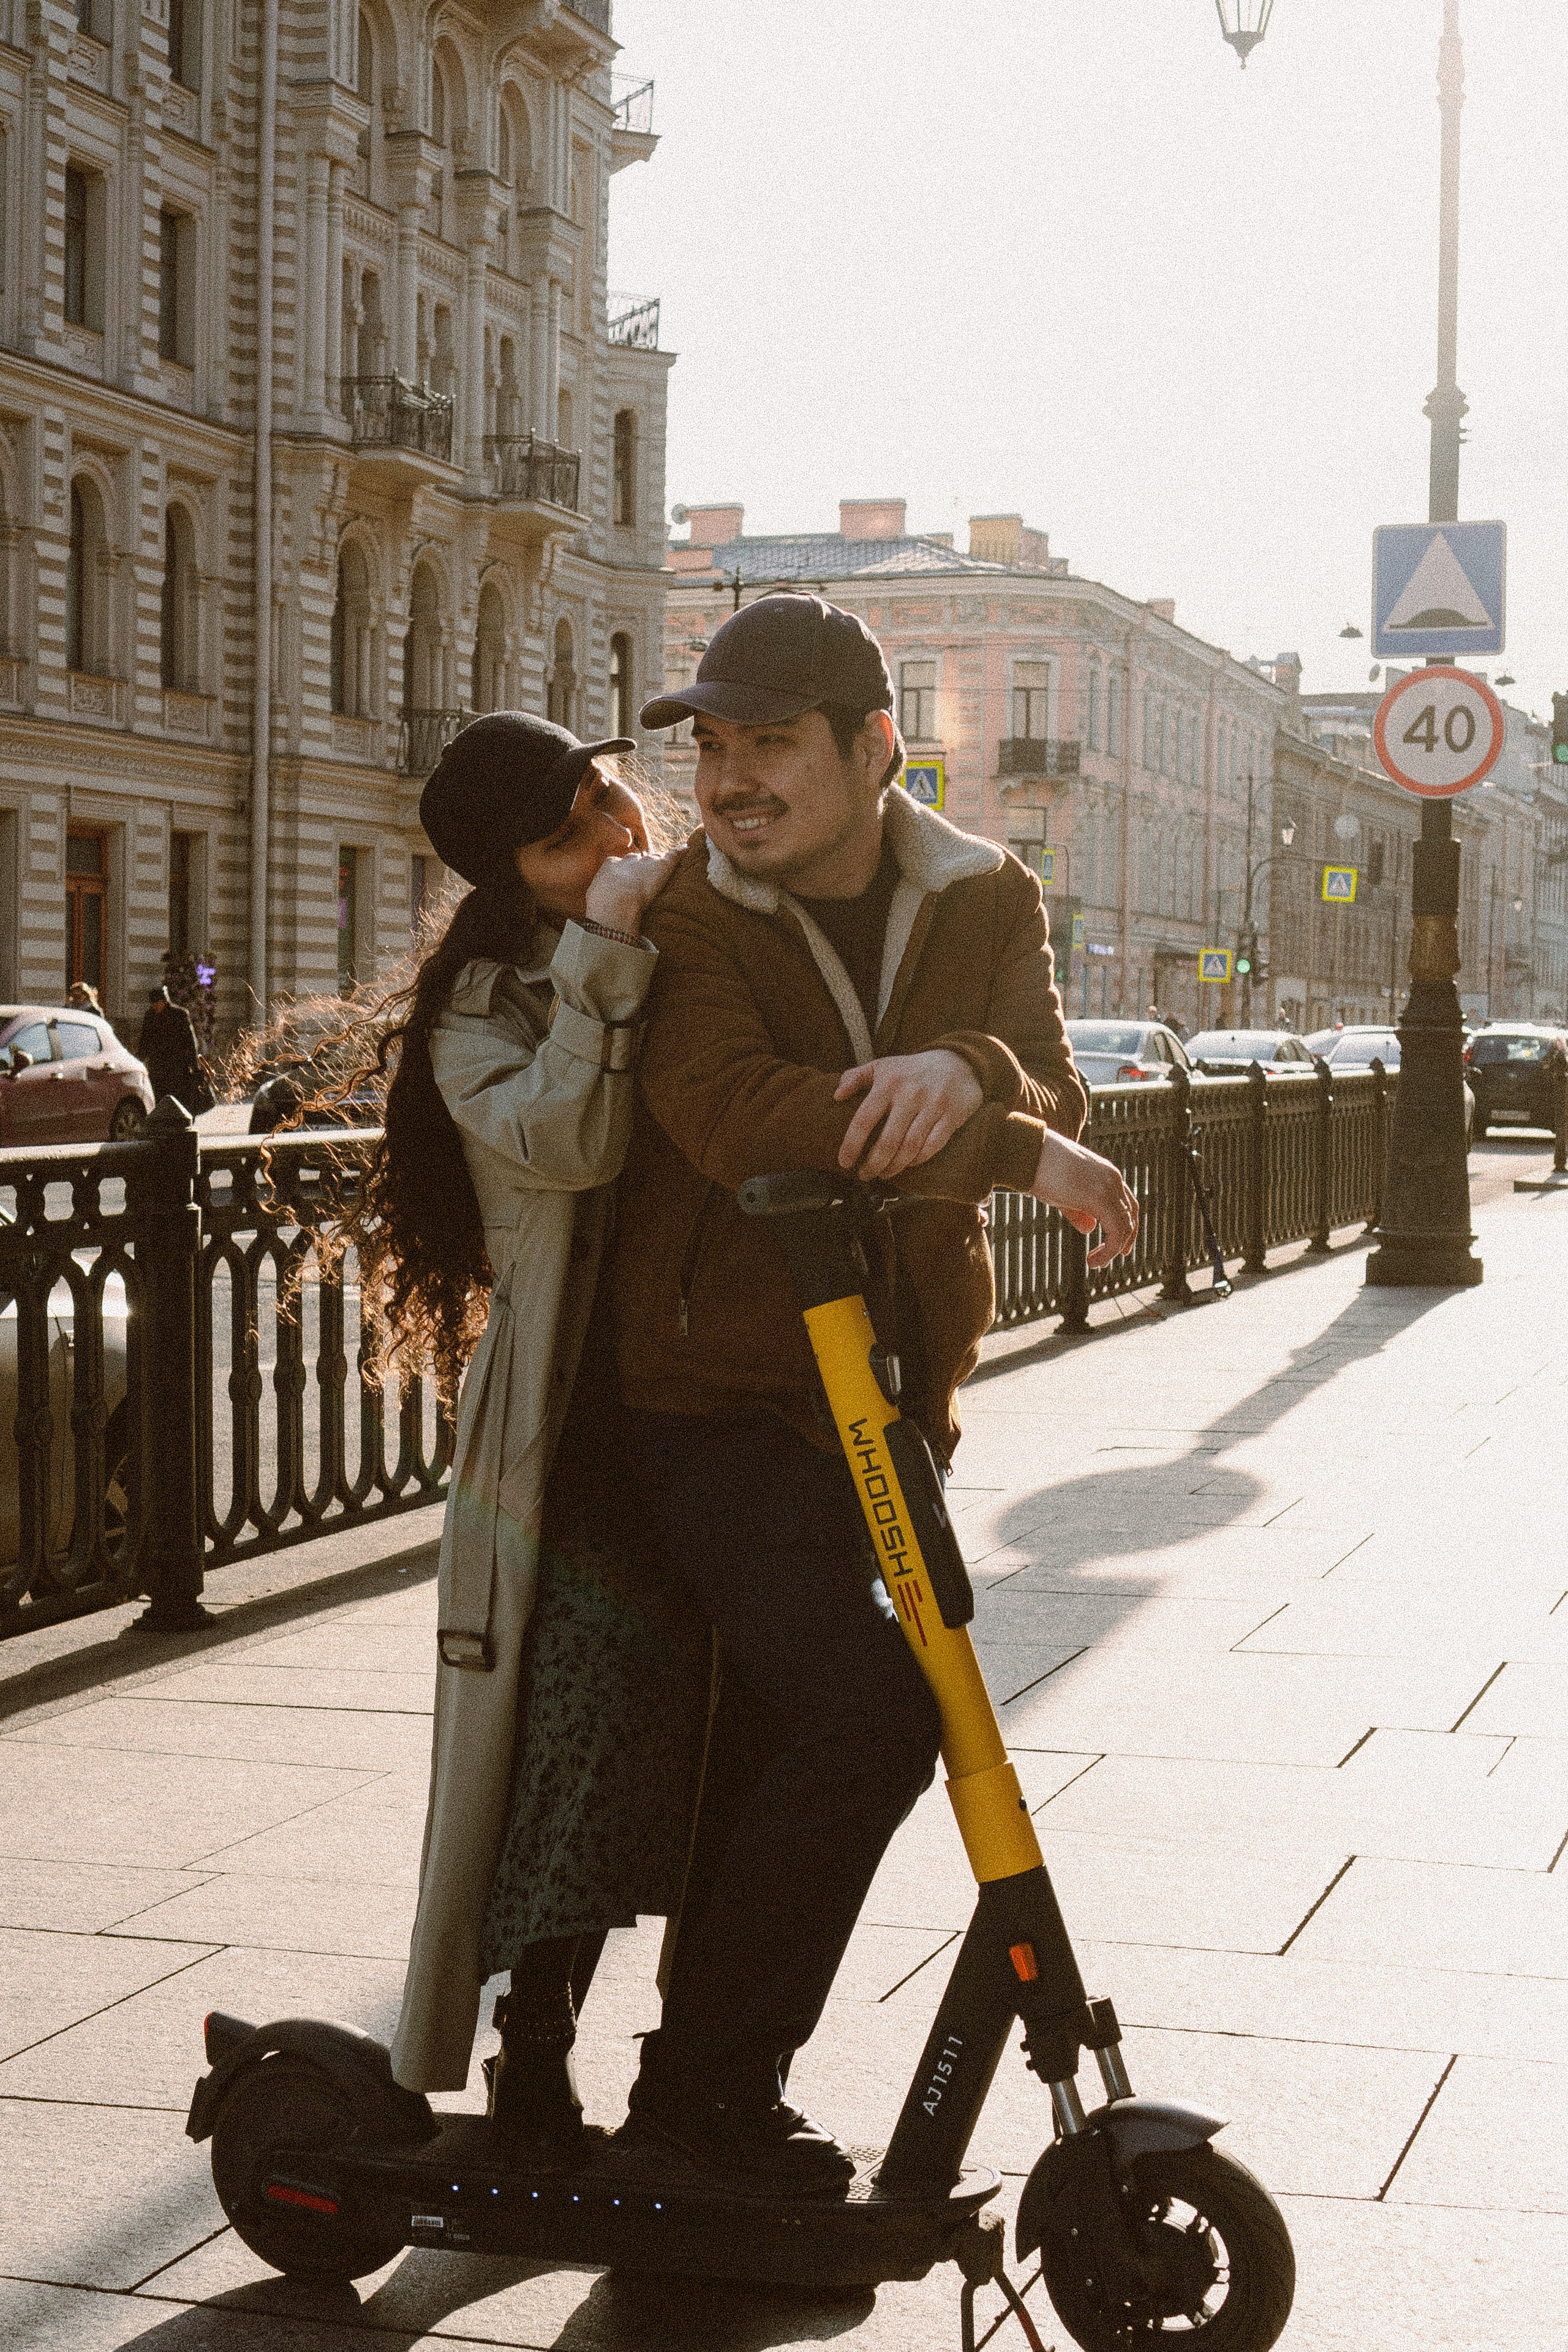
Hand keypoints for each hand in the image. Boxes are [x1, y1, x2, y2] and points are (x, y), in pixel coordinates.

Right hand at [584, 847, 681, 935]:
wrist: (617, 902)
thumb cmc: (602, 904)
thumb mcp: (595, 896)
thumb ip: (600, 894)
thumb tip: (599, 900)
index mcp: (611, 864)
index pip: (622, 863)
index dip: (627, 872)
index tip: (629, 881)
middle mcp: (629, 860)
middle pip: (639, 859)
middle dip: (643, 866)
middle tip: (646, 878)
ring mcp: (647, 862)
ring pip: (655, 859)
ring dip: (658, 864)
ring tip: (663, 870)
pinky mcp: (663, 866)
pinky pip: (673, 855)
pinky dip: (680, 852)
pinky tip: (686, 848)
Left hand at [834, 1049, 983, 1178]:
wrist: (957, 1062)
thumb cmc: (912, 1070)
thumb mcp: (882, 1066)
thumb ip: (855, 1077)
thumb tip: (836, 1095)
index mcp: (888, 1083)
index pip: (864, 1119)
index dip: (852, 1145)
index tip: (844, 1163)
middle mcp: (910, 1094)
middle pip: (888, 1141)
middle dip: (874, 1165)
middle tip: (865, 1175)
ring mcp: (933, 1105)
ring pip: (910, 1147)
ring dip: (895, 1167)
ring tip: (885, 1174)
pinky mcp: (952, 1115)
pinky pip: (933, 1146)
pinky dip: (919, 1159)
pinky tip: (908, 1164)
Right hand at [1031, 1129, 1138, 1267]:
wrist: (1030, 1153)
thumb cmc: (1040, 1169)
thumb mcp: (1063, 1193)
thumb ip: (1079, 1210)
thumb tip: (1090, 1229)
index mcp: (1106, 1173)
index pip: (1127, 1203)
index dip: (1126, 1225)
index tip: (1120, 1244)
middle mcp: (1113, 1179)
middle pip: (1130, 1215)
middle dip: (1123, 1240)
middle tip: (1110, 1258)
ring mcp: (1109, 1187)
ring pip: (1125, 1226)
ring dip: (1113, 1249)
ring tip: (1095, 1263)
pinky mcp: (1100, 1199)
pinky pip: (1115, 1231)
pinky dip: (1109, 1250)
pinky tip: (1093, 1261)